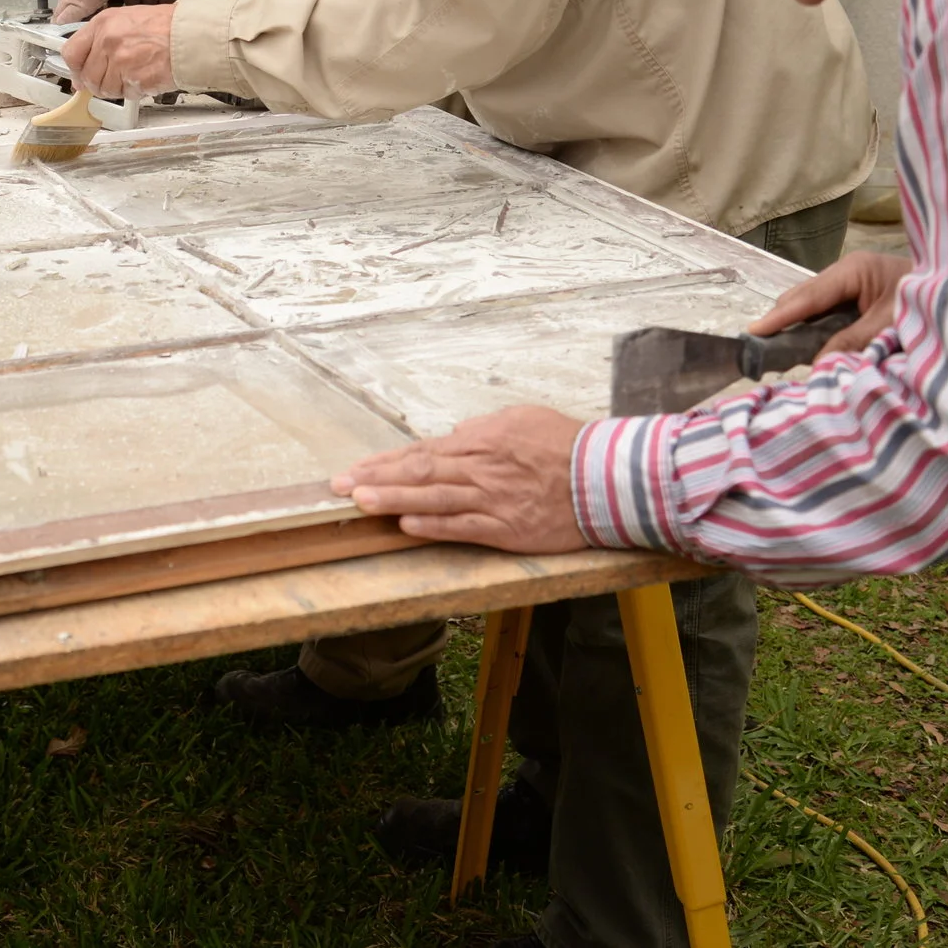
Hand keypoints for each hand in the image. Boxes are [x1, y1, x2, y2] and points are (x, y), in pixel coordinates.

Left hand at [60, 3, 174, 98]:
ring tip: (134, 74)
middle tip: (114, 79)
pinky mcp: (135, 80)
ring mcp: (121, 62)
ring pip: (106, 89)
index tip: (80, 75)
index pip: (72, 53)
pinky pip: (126, 94)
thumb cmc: (165, 25)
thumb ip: (101, 40)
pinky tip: (145, 76)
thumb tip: (85, 64)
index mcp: (103, 24)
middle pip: (88, 77)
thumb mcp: (126, 18)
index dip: (75, 68)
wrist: (190, 35)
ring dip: (118, 88)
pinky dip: (135, 91)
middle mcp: (108, 42)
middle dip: (99, 83)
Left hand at [333, 405, 587, 552]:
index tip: (355, 470)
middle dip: (376, 478)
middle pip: (419, 471)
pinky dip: (433, 526)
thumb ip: (484, 428)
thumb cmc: (568, 445)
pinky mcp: (507, 528)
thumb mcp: (522, 419)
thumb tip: (457, 434)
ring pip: (433, 498)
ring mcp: (492, 500)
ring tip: (360, 503)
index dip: (385, 461)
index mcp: (482, 439)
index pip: (422, 450)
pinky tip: (406, 525)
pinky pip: (463, 527)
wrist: (607, 476)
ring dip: (393, 500)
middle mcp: (481, 468)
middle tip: (339, 487)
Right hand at [751, 250, 911, 355]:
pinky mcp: (857, 296)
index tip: (754, 332)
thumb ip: (855, 341)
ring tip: (780, 353)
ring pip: (813, 306)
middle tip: (764, 351)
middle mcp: (847, 272)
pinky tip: (811, 347)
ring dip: (800, 328)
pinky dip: (816, 330)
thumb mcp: (892, 324)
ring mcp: (851, 283)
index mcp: (854, 270)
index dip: (780, 316)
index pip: (808, 296)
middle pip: (803, 297)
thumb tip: (819, 364)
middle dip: (784, 322)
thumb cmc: (930, 302)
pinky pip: (827, 313)